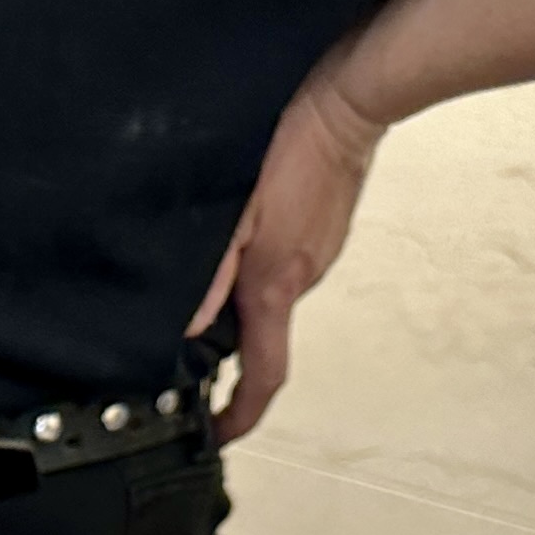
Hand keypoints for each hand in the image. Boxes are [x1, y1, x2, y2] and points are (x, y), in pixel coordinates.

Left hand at [190, 59, 385, 442]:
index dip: (240, 415)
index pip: (263, 375)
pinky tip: (244, 230)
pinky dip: (259, 263)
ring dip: (240, 293)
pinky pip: (284, 263)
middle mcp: (301, 279)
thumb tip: (186, 326)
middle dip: (224, 343)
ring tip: (212, 264)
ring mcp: (316, 256)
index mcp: (277, 286)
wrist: (348, 101)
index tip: (217, 433)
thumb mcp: (234, 209)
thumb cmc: (294, 145)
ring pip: (269, 294)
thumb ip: (209, 273)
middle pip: (259, 335)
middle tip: (185, 332)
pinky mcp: (321, 233)